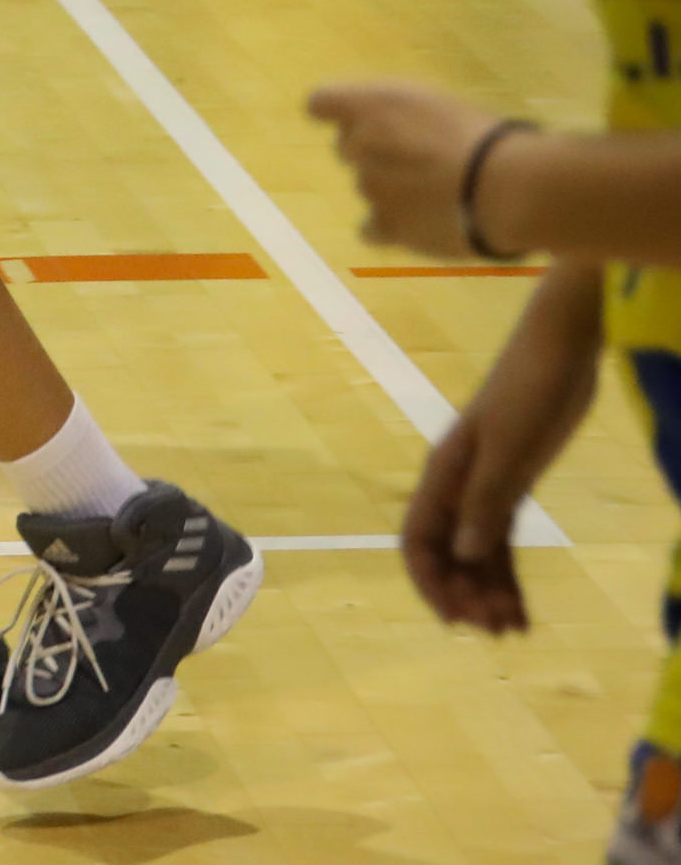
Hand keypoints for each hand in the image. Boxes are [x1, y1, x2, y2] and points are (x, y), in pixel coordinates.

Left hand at [306, 80, 523, 258]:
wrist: (510, 187)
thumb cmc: (485, 137)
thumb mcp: (438, 104)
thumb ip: (395, 113)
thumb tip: (380, 127)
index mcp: (371, 104)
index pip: (320, 104)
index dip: (338, 113)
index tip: (357, 120)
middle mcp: (360, 143)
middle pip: (346, 148)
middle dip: (374, 152)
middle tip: (421, 158)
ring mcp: (369, 187)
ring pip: (366, 186)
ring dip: (391, 189)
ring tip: (440, 191)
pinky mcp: (386, 226)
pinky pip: (370, 228)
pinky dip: (389, 227)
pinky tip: (420, 222)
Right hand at [400, 268, 597, 631]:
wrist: (562, 350)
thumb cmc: (530, 390)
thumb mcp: (510, 448)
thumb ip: (486, 499)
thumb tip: (467, 555)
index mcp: (444, 475)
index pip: (419, 540)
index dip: (430, 582)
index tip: (455, 620)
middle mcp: (457, 487)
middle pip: (447, 555)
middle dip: (464, 596)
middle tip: (497, 631)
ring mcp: (485, 488)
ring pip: (475, 555)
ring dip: (487, 593)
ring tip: (513, 631)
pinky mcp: (512, 486)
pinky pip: (501, 543)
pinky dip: (508, 577)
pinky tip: (524, 608)